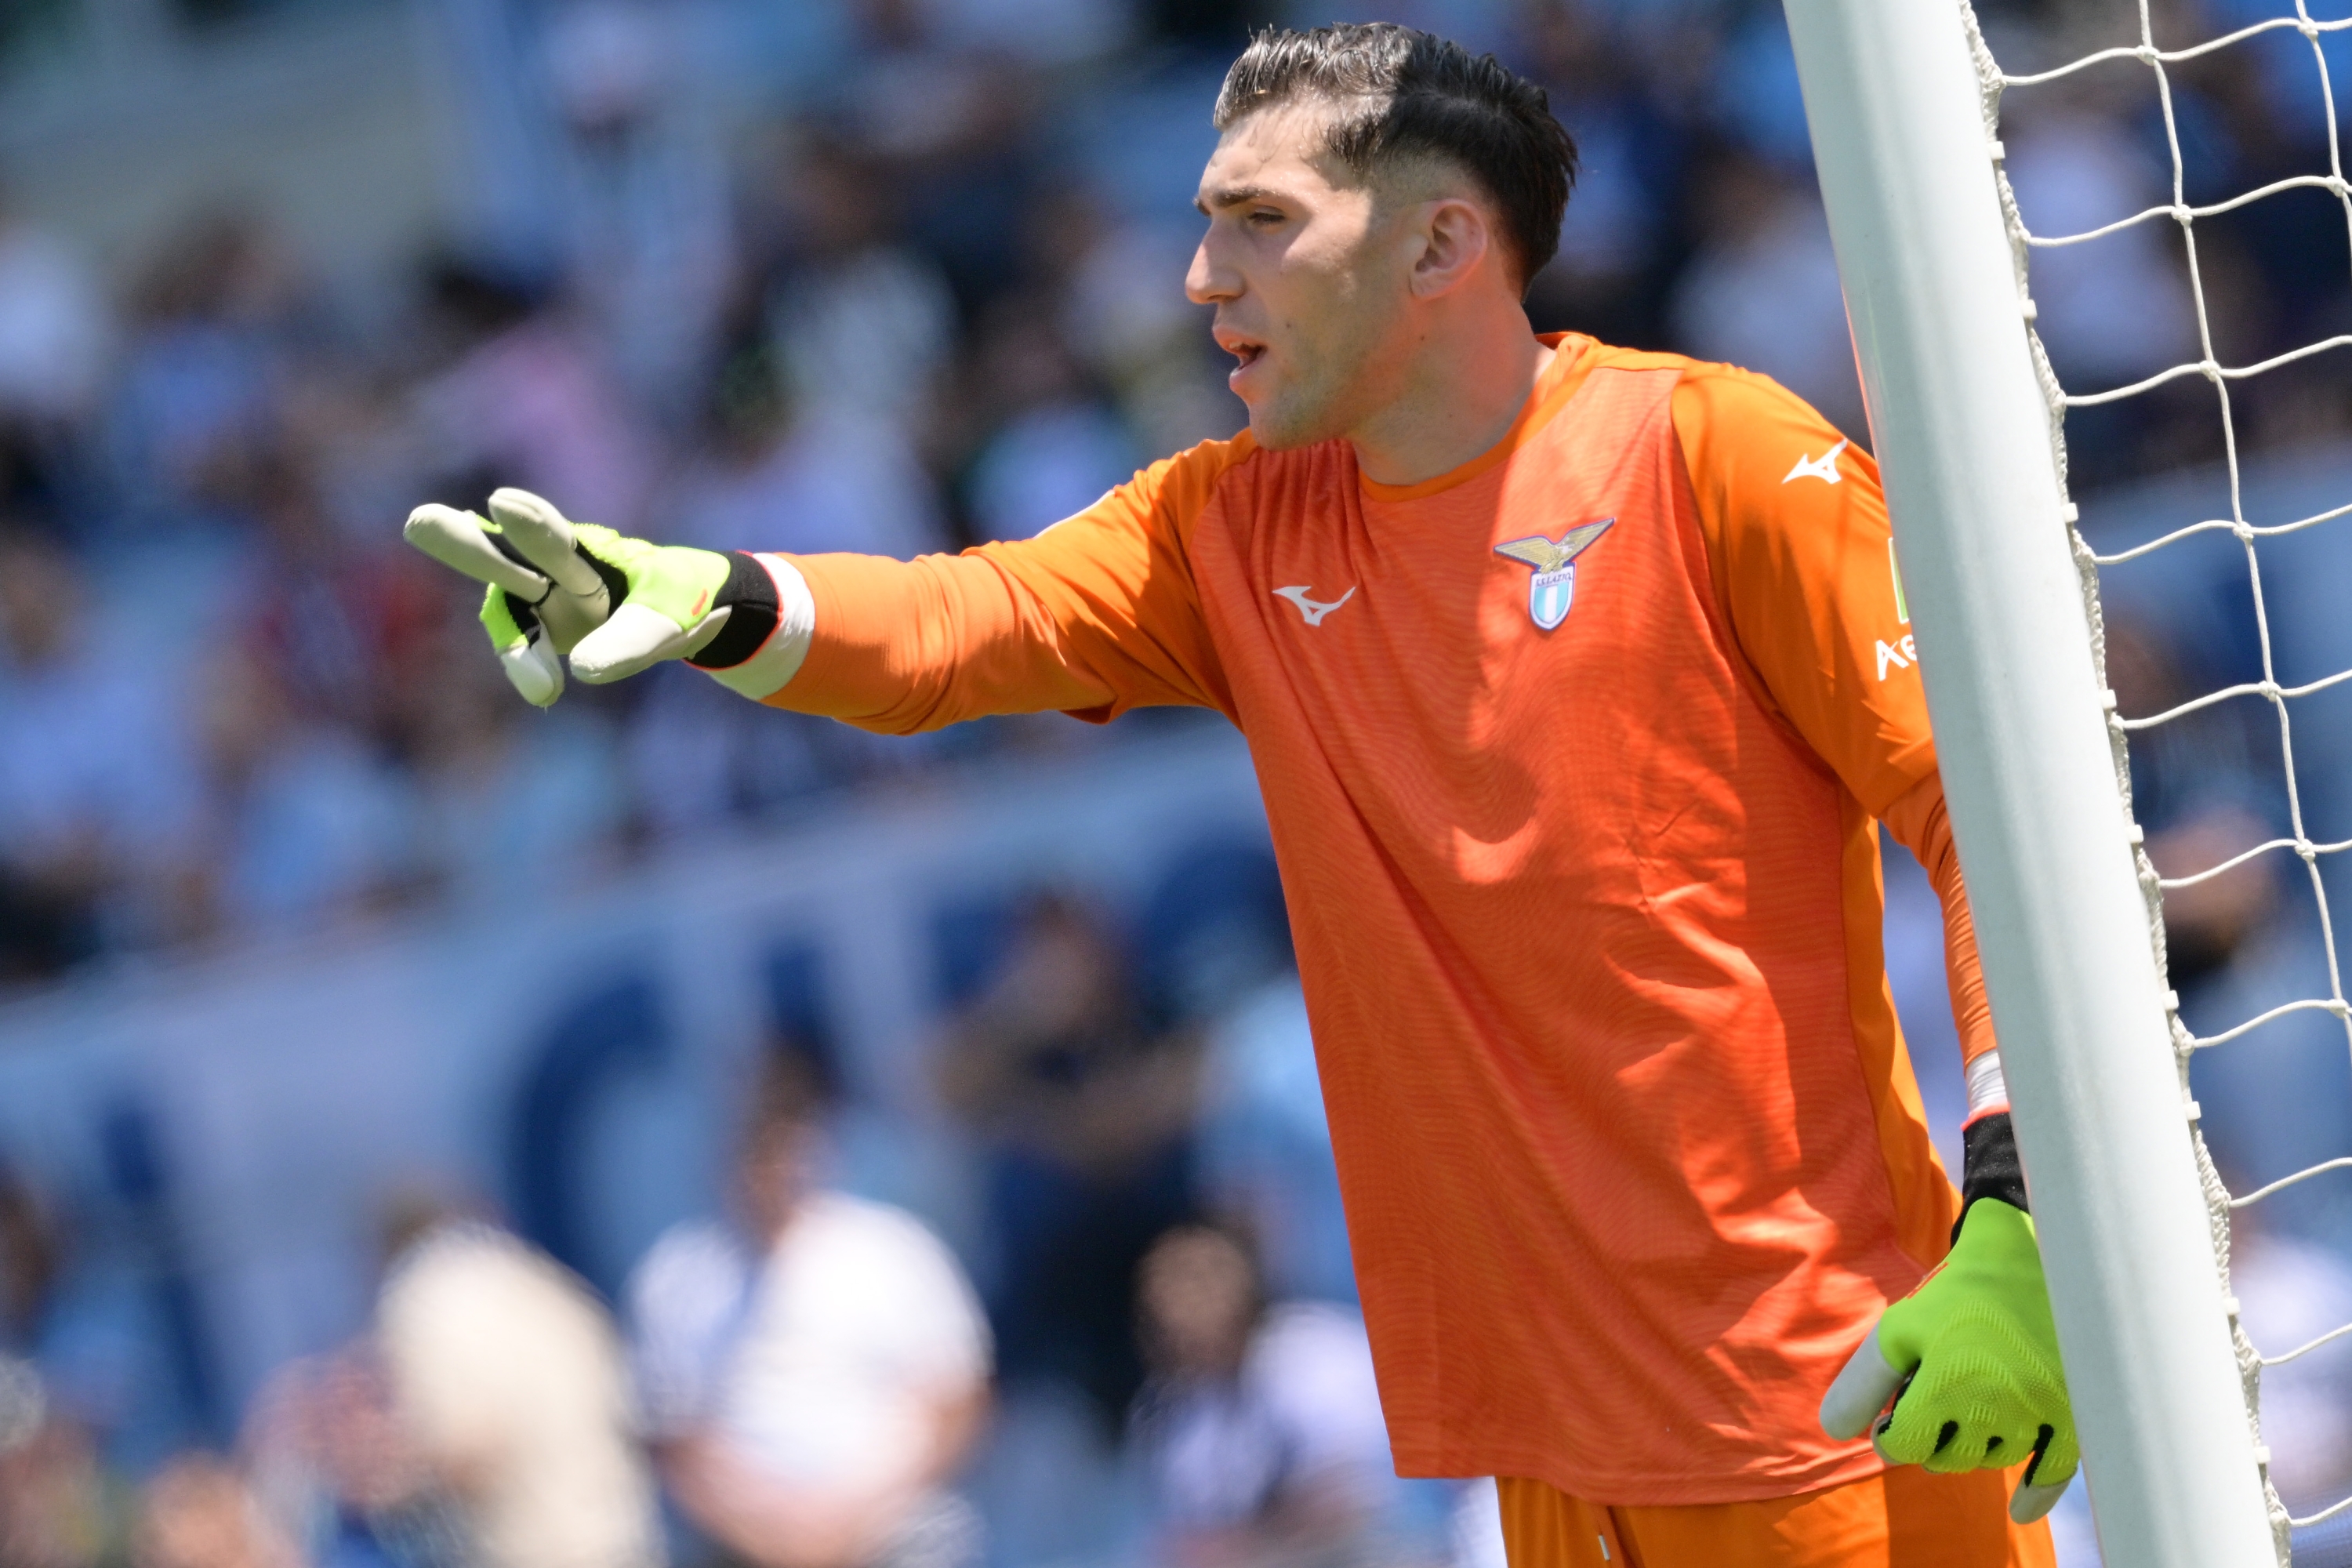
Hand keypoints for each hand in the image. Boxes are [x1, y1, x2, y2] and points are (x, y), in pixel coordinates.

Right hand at [404, 489, 797, 706]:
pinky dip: (535, 669)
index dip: (530, 527)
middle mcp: (551, 570)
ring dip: (514, 642)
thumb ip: (629, 639)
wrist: (682, 614)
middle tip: (420, 521)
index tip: (504, 504)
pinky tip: (548, 691)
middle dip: (461, 543)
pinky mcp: (540, 632)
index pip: (553, 536)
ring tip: (542, 685)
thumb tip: (582, 671)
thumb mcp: (668, 617)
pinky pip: (529, 651)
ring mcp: (538, 601)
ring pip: (507, 609)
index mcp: (588, 551)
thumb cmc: (679, 599)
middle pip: (500, 557)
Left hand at [1820, 1197, 2077, 1523]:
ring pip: (1992, 1458)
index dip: (1890, 1436)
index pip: (1905, 1446)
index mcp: (1948, 1384)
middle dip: (1930, 1440)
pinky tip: (2020, 1507)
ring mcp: (2038, 1411)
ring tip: (1966, 1414)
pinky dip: (2036, 1492)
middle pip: (1948, 1458)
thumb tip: (1836, 1431)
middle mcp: (1996, 1405)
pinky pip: (2055, 1469)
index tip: (1892, 1422)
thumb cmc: (1954, 1296)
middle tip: (1931, 1412)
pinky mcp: (2072, 1411)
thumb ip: (1864, 1383)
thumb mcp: (1898, 1330)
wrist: (2030, 1260)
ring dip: (1973, 1446)